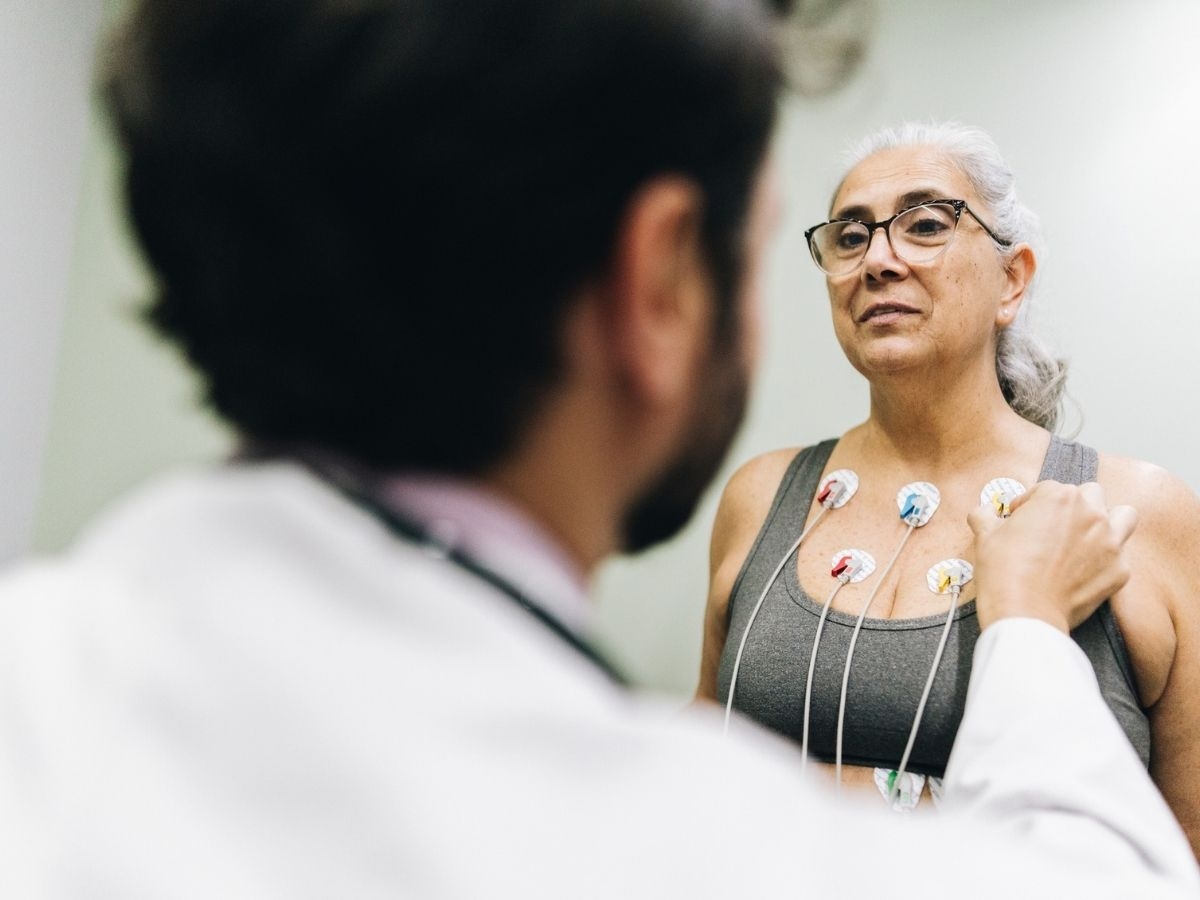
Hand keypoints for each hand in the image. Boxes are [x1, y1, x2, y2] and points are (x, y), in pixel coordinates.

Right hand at [967, 481, 1136, 632]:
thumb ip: (985, 516)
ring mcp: (1111, 542)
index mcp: (1058, 497)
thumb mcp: (985, 536)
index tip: (1022, 520)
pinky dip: (1107, 559)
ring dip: (1108, 520)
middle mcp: (1090, 513)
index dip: (1030, 504)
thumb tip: (983, 513)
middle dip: (1072, 506)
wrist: (1025, 612)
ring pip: (1123, 515)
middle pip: (1089, 494)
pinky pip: (1122, 555)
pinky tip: (1087, 569)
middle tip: (1054, 526)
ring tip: (1088, 536)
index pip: (1047, 488)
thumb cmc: (1005, 572)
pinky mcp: (1119, 570)